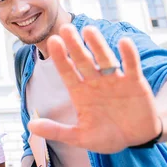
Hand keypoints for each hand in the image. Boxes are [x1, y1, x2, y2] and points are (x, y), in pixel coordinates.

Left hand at [28, 24, 161, 152]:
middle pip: (83, 60)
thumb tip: (30, 126)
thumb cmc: (105, 136)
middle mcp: (95, 82)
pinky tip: (123, 42)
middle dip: (75, 45)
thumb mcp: (79, 137)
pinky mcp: (135, 83)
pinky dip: (128, 55)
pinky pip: (132, 66)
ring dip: (98, 45)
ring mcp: (115, 80)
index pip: (67, 72)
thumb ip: (56, 131)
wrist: (136, 138)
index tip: (52, 42)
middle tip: (65, 28)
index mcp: (80, 92)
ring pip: (105, 59)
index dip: (60, 58)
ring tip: (89, 30)